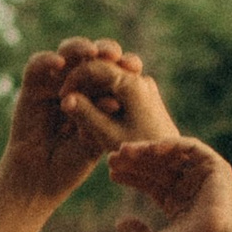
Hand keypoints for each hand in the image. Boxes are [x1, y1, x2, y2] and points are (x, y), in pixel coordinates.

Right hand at [1, 43, 147, 205]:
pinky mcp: (32, 88)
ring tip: (90, 52)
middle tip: (113, 54)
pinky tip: (59, 63)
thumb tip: (111, 100)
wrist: (39, 181)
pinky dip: (47, 60)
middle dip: (105, 50)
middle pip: (93, 55)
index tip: (133, 66)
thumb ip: (98, 120)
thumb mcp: (94, 142)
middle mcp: (78, 84)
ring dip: (79, 48)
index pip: (113, 70)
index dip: (122, 64)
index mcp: (99, 94)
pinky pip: (37, 66)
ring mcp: (54, 83)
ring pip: (67, 53)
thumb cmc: (73, 164)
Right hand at [61, 57, 180, 156]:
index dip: (74, 79)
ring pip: (109, 77)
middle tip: (65, 96)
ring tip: (78, 104)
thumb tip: (65, 98)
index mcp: (131, 83)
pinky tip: (92, 111)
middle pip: (102, 66)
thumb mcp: (108, 136)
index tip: (62, 98)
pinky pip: (118, 88)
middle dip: (81, 78)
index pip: (94, 67)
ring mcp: (143, 86)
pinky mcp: (144, 97)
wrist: (169, 164)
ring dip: (91, 87)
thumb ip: (86, 115)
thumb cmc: (138, 152)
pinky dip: (102, 95)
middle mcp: (139, 79)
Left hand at [107, 133, 231, 231]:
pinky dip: (173, 144)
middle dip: (135, 161)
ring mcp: (204, 177)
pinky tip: (152, 148)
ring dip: (149, 150)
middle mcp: (191, 188)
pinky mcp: (217, 168)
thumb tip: (119, 223)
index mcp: (179, 204)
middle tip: (112, 158)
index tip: (111, 172)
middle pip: (158, 167)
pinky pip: (193, 148)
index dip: (131, 176)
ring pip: (172, 156)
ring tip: (126, 151)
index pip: (151, 183)